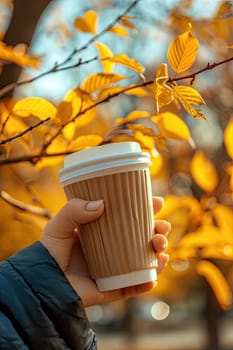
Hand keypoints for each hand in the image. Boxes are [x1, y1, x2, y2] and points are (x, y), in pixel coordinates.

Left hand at [40, 197, 169, 306]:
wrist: (42, 285)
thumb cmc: (48, 253)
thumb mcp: (58, 226)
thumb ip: (74, 210)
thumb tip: (101, 204)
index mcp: (103, 231)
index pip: (130, 218)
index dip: (146, 210)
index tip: (158, 203)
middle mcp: (113, 249)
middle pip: (144, 238)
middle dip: (159, 230)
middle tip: (162, 227)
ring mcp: (116, 269)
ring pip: (146, 259)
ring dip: (160, 252)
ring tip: (160, 245)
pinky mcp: (115, 288)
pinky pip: (137, 285)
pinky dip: (150, 280)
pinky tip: (156, 270)